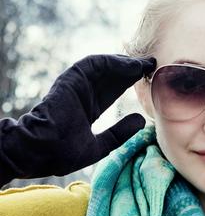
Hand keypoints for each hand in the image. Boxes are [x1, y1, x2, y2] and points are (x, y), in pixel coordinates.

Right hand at [0, 54, 155, 184]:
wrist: (41, 152)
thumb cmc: (63, 154)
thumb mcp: (100, 146)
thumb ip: (119, 133)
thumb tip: (140, 121)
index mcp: (87, 109)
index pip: (113, 91)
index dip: (130, 84)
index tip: (149, 79)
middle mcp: (83, 95)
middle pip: (112, 77)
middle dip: (132, 70)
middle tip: (152, 64)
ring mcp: (76, 86)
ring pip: (104, 68)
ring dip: (125, 64)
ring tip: (145, 63)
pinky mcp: (71, 80)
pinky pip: (93, 65)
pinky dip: (112, 62)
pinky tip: (130, 64)